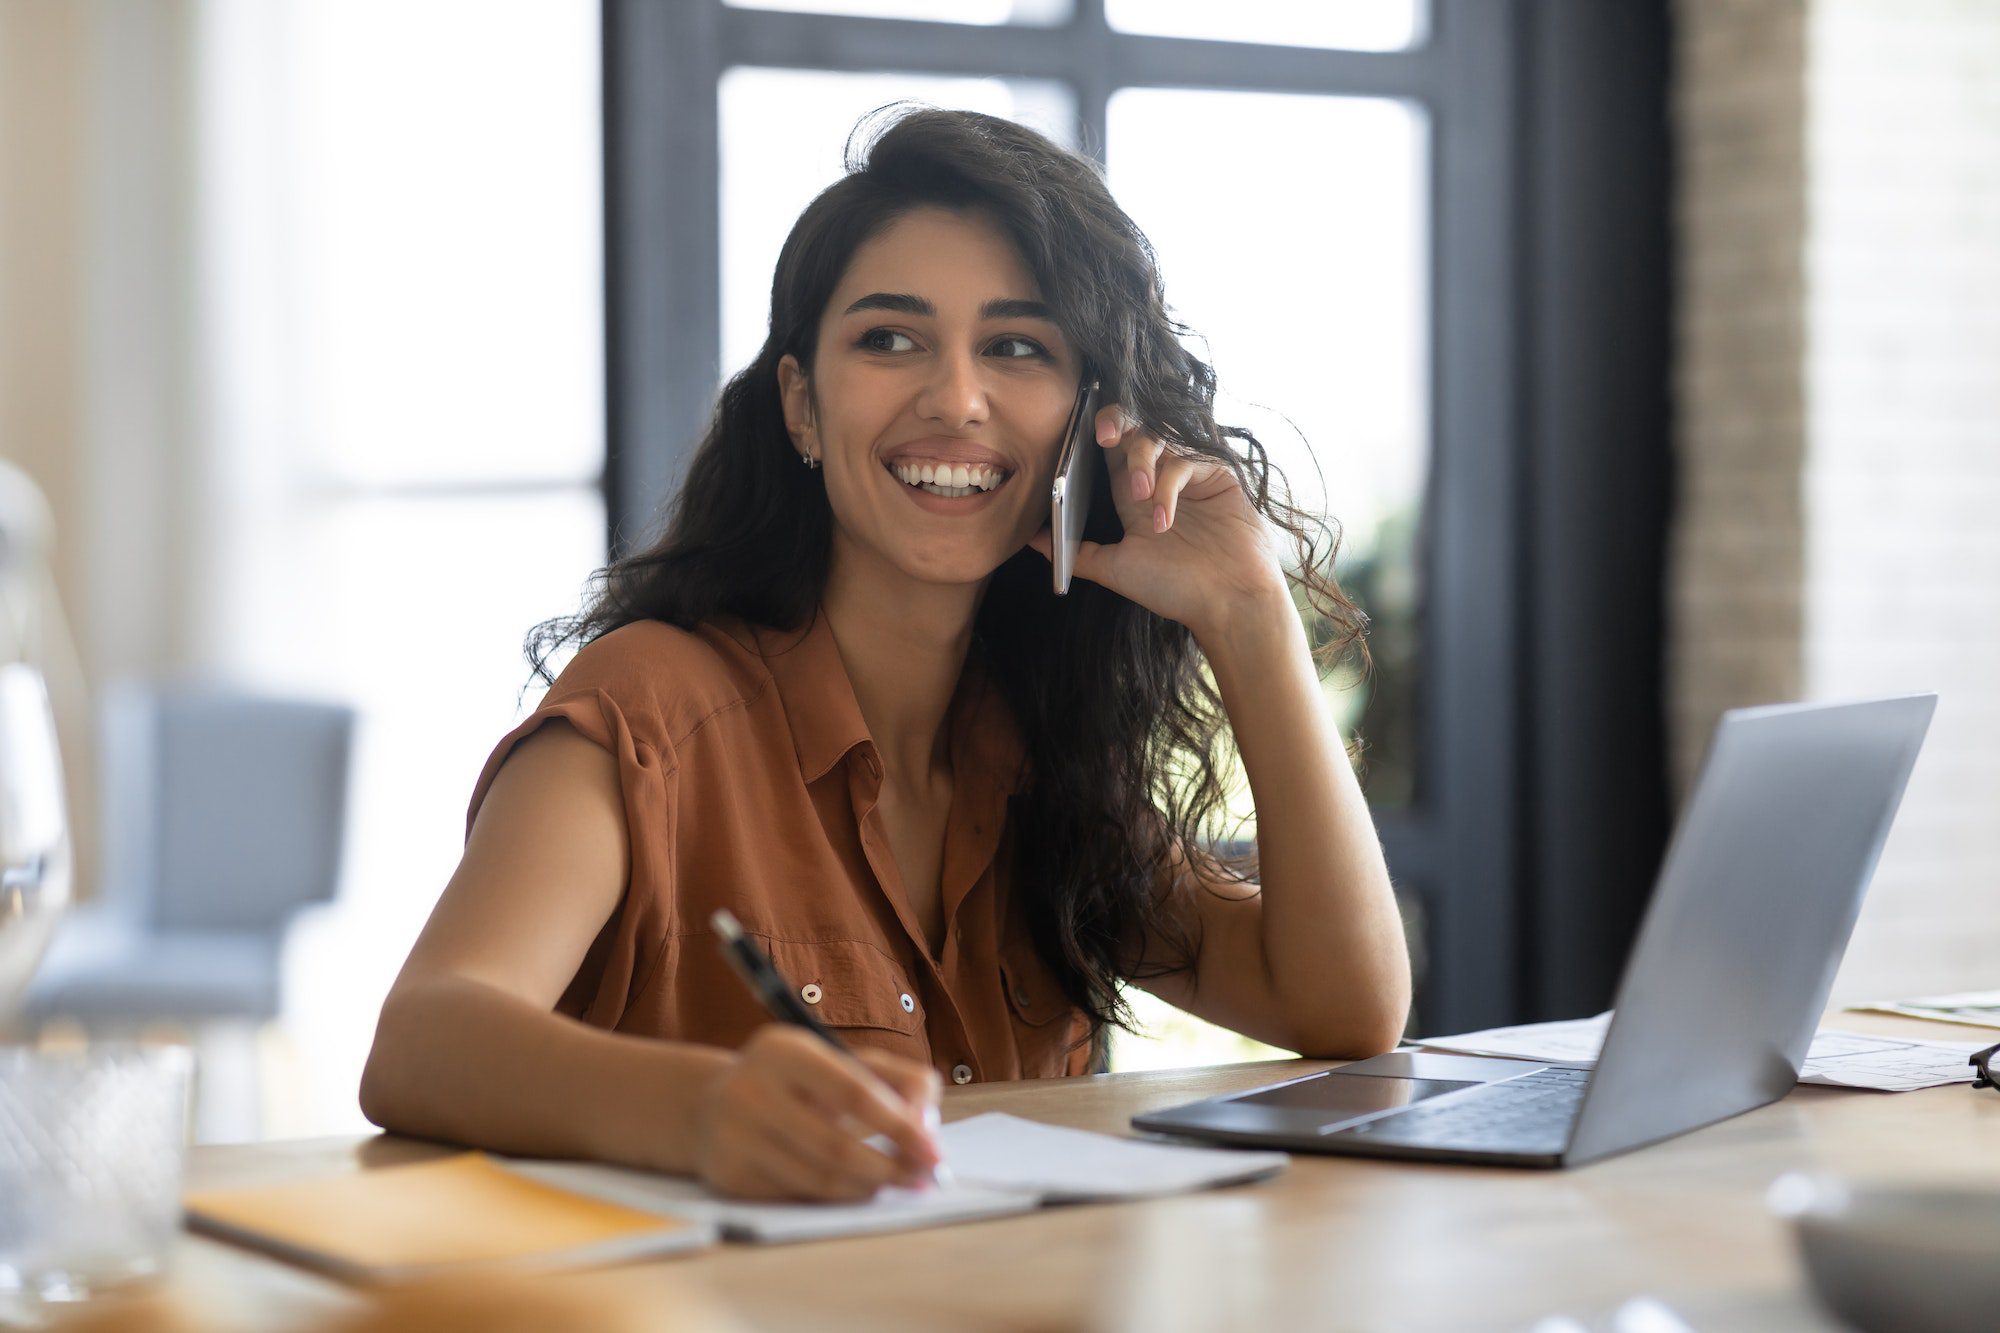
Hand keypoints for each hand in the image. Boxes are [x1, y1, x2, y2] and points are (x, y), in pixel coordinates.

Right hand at [690, 1025, 943, 1201]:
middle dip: (890, 1167)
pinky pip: (797, 1196)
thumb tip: (926, 1128)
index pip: (853, 1092)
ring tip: (895, 1182)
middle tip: (922, 1179)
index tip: (934, 1151)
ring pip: (818, 1178)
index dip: (900, 1126)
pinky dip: (834, 1196)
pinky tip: (854, 1188)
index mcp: (784, 1050)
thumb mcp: (844, 1062)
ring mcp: (733, 1136)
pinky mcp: (728, 1176)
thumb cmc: (799, 1082)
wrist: (712, 1105)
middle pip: (835, 1145)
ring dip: (867, 1187)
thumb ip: (901, 1081)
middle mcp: (751, 1089)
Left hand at [1025, 402, 1290, 640]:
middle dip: (1115, 422)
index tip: (1073, 434)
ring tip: (1139, 494)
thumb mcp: (1117, 569)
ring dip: (1142, 459)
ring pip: (1159, 435)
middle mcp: (1159, 476)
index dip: (1091, 434)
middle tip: (1103, 436)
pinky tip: (1164, 520)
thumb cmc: (1176, 588)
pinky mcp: (1216, 473)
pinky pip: (1186, 459)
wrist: (1229, 603)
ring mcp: (1189, 473)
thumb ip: (1076, 552)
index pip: (1108, 448)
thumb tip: (1030, 540)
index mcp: (1132, 493)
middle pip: (1133, 427)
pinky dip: (1169, 486)